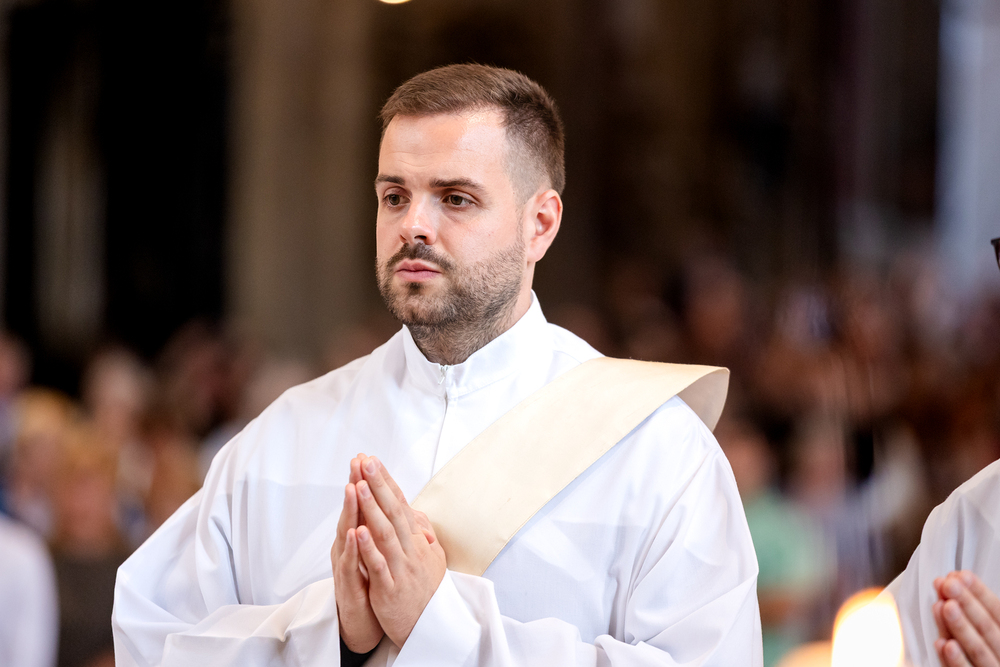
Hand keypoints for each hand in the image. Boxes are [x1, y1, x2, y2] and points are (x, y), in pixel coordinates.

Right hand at [331, 454, 383, 652]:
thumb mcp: (379, 552)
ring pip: (346, 532)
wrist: (361, 622)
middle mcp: (349, 545)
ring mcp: (346, 563)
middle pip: (352, 510)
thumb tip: (393, 507)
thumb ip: (382, 529)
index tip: (369, 457)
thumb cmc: (370, 583)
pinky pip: (348, 563)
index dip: (367, 481)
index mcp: (360, 537)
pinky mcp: (347, 583)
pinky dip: (352, 547)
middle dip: (355, 485)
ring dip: (350, 510)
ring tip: (353, 487)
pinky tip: (354, 532)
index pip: (363, 504)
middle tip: (357, 461)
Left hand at [354, 456, 446, 646]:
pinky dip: (368, 548)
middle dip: (379, 485)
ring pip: (385, 533)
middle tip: (366, 461)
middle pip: (393, 511)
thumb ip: (421, 533)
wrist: (430, 627)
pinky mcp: (390, 587)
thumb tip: (415, 513)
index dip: (386, 482)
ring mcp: (401, 567)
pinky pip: (379, 565)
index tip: (373, 460)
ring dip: (372, 508)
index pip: (399, 504)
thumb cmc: (426, 591)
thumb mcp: (431, 557)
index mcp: (416, 540)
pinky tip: (358, 530)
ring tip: (360, 485)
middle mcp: (410, 548)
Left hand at [932, 571, 999, 666]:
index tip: (960, 574)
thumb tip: (954, 580)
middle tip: (948, 584)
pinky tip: (943, 644)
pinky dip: (956, 662)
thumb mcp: (988, 633)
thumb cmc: (986, 657)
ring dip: (962, 629)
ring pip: (981, 653)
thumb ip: (974, 615)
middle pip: (990, 630)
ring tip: (945, 606)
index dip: (981, 594)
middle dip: (969, 605)